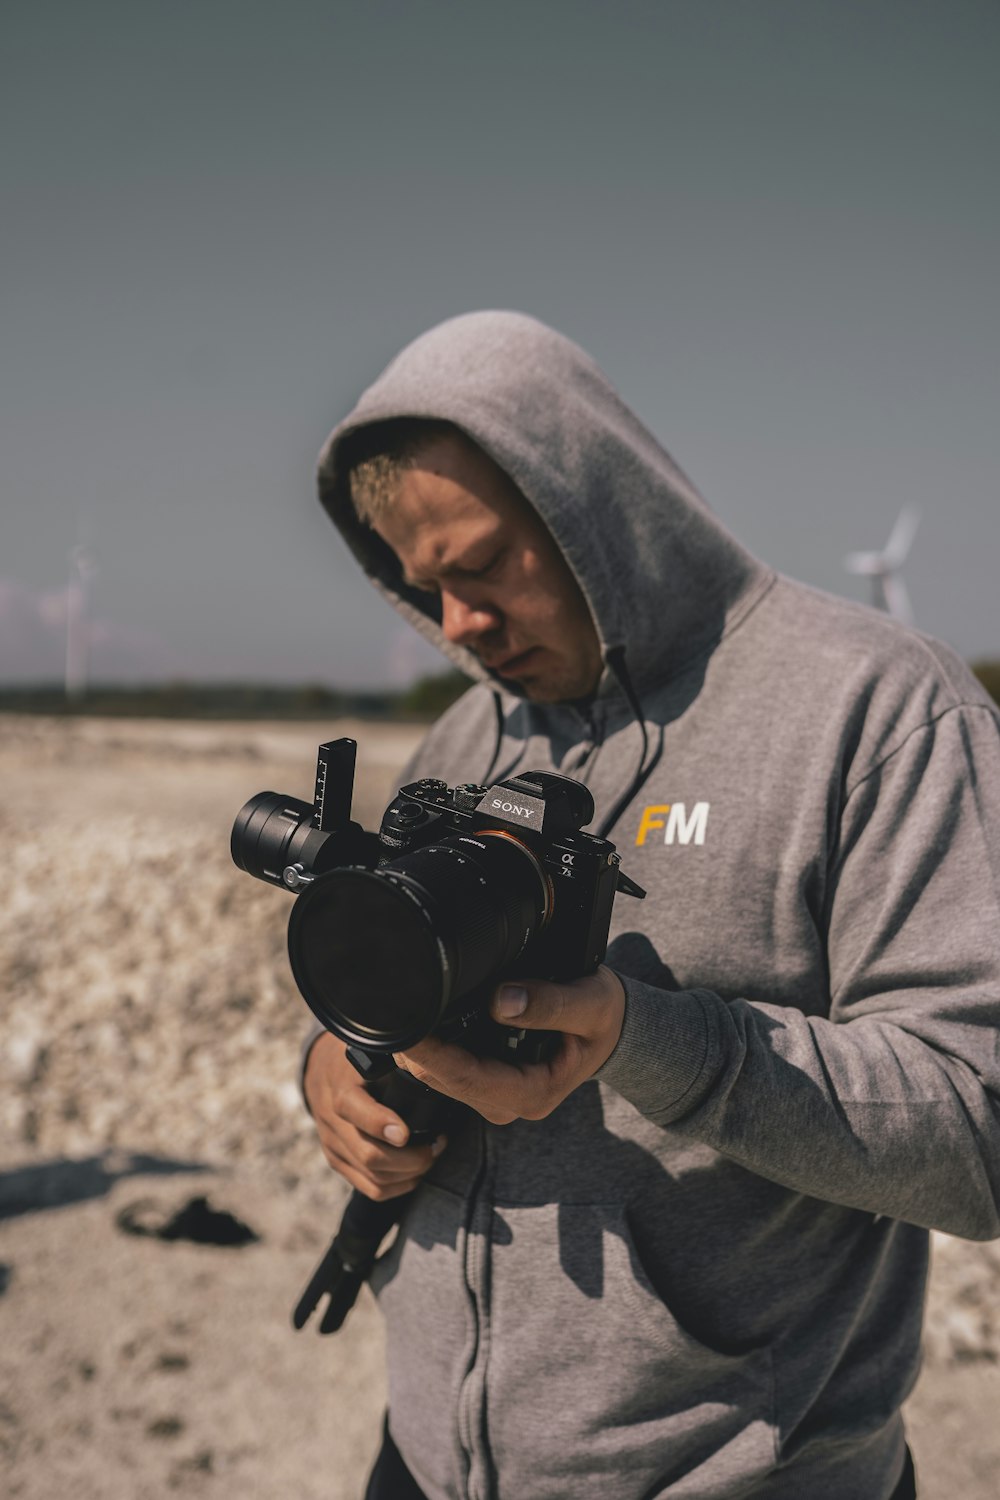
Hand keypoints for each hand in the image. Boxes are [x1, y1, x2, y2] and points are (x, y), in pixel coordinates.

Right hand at [303, 1031, 445, 1201]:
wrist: (323, 1071)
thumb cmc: (360, 1059)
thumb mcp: (372, 1049)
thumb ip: (395, 1058)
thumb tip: (430, 1065)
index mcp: (340, 1087)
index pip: (352, 1109)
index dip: (379, 1124)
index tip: (406, 1133)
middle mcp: (332, 1121)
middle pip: (368, 1155)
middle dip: (411, 1158)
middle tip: (437, 1144)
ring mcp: (333, 1145)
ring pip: (374, 1177)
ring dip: (410, 1173)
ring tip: (432, 1154)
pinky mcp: (338, 1161)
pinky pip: (371, 1189)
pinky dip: (399, 1186)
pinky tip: (415, 1172)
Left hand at [396, 965, 625, 1125]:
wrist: (615, 1027)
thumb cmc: (606, 1017)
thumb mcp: (591, 1004)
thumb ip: (550, 1003)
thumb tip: (499, 1001)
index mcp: (533, 1093)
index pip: (468, 1078)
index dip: (432, 1055)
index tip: (405, 1030)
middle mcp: (509, 1101)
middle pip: (446, 1081)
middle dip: (415, 1052)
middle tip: (385, 1013)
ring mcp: (496, 1093)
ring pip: (442, 1077)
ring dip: (418, 1050)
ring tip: (394, 1013)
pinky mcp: (488, 1078)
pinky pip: (450, 1067)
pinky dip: (433, 1045)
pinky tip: (418, 1021)